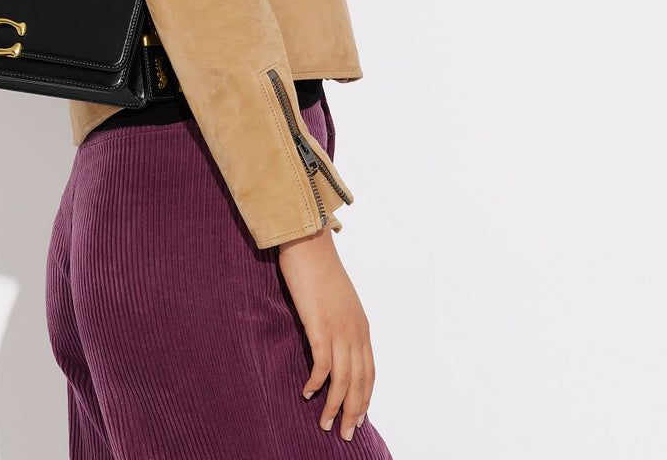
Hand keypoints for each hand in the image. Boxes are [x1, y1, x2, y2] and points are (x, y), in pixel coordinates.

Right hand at [277, 226, 374, 440]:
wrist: (308, 242)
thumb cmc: (317, 268)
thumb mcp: (336, 300)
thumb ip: (339, 321)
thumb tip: (330, 339)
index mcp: (361, 326)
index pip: (369, 372)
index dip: (364, 398)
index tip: (357, 417)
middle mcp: (355, 331)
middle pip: (360, 382)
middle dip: (353, 411)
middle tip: (344, 433)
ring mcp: (339, 329)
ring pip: (344, 379)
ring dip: (334, 405)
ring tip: (325, 424)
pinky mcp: (319, 325)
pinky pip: (323, 364)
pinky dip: (317, 382)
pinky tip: (308, 392)